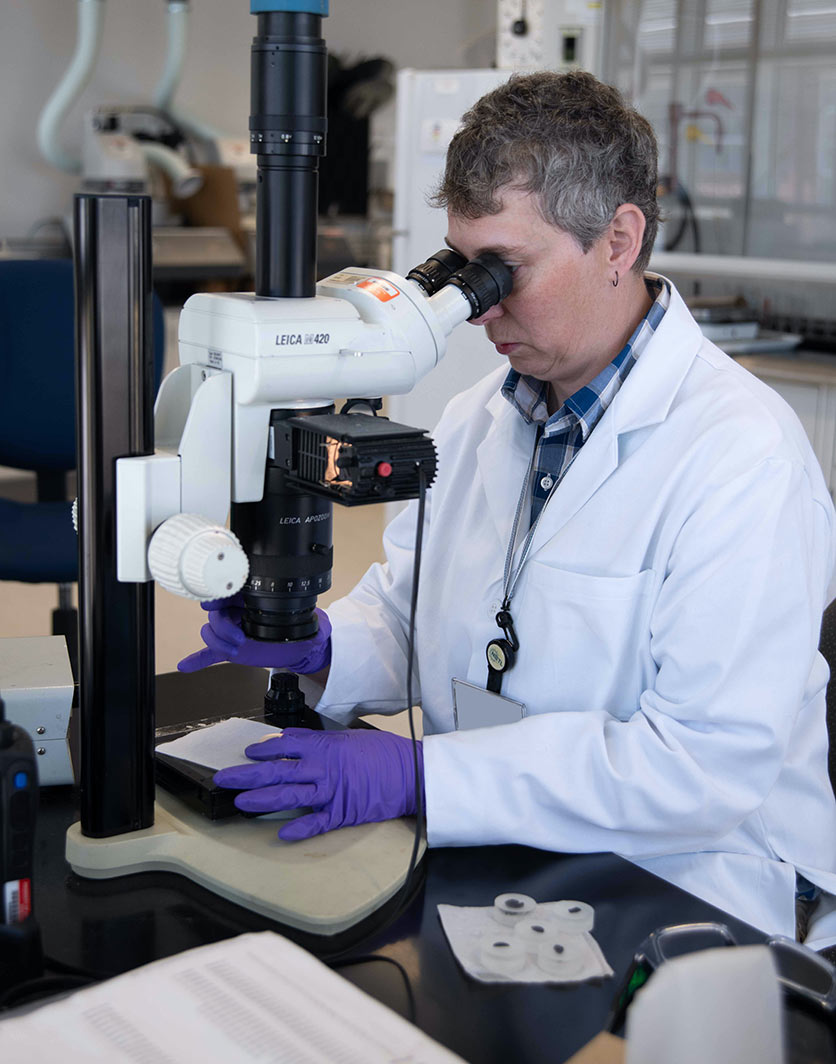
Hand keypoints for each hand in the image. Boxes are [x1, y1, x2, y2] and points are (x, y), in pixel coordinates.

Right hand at [177, 595, 331, 672]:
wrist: (297, 646)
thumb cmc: (298, 628)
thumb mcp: (304, 622)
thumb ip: (311, 624)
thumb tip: (320, 628)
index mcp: (251, 600)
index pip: (227, 593)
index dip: (217, 597)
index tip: (214, 603)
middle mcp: (238, 614)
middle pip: (215, 615)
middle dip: (222, 626)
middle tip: (239, 638)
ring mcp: (232, 631)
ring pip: (211, 633)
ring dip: (218, 642)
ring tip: (235, 650)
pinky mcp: (231, 649)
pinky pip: (208, 653)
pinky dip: (196, 659)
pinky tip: (187, 665)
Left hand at [213, 728, 423, 840]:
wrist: (411, 773)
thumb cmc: (383, 754)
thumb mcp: (349, 737)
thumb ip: (318, 740)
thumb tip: (291, 739)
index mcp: (324, 747)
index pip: (284, 745)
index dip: (262, 749)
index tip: (248, 753)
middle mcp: (322, 768)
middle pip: (276, 771)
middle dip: (246, 775)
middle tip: (224, 778)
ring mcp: (331, 792)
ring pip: (288, 796)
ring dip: (261, 799)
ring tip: (240, 802)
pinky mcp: (342, 813)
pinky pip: (316, 823)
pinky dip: (299, 828)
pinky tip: (281, 833)